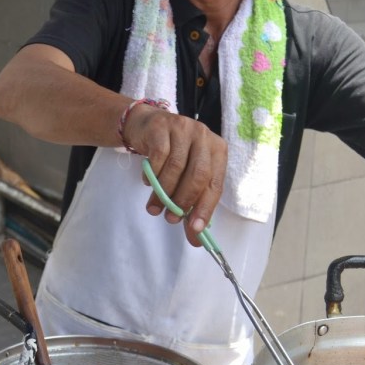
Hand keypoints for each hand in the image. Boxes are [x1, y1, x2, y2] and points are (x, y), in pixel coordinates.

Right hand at [122, 103, 227, 245]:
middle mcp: (204, 137)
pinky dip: (152, 175)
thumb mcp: (185, 176)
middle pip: (198, 176)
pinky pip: (158, 158)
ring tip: (154, 207)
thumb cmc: (171, 154)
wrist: (146, 126)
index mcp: (217, 150)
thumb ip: (191, 204)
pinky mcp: (162, 127)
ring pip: (176, 168)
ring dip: (164, 193)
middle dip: (183, 201)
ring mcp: (183, 128)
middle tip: (171, 218)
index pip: (215, 184)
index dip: (205, 208)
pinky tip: (148, 182)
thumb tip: (195, 238)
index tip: (195, 229)